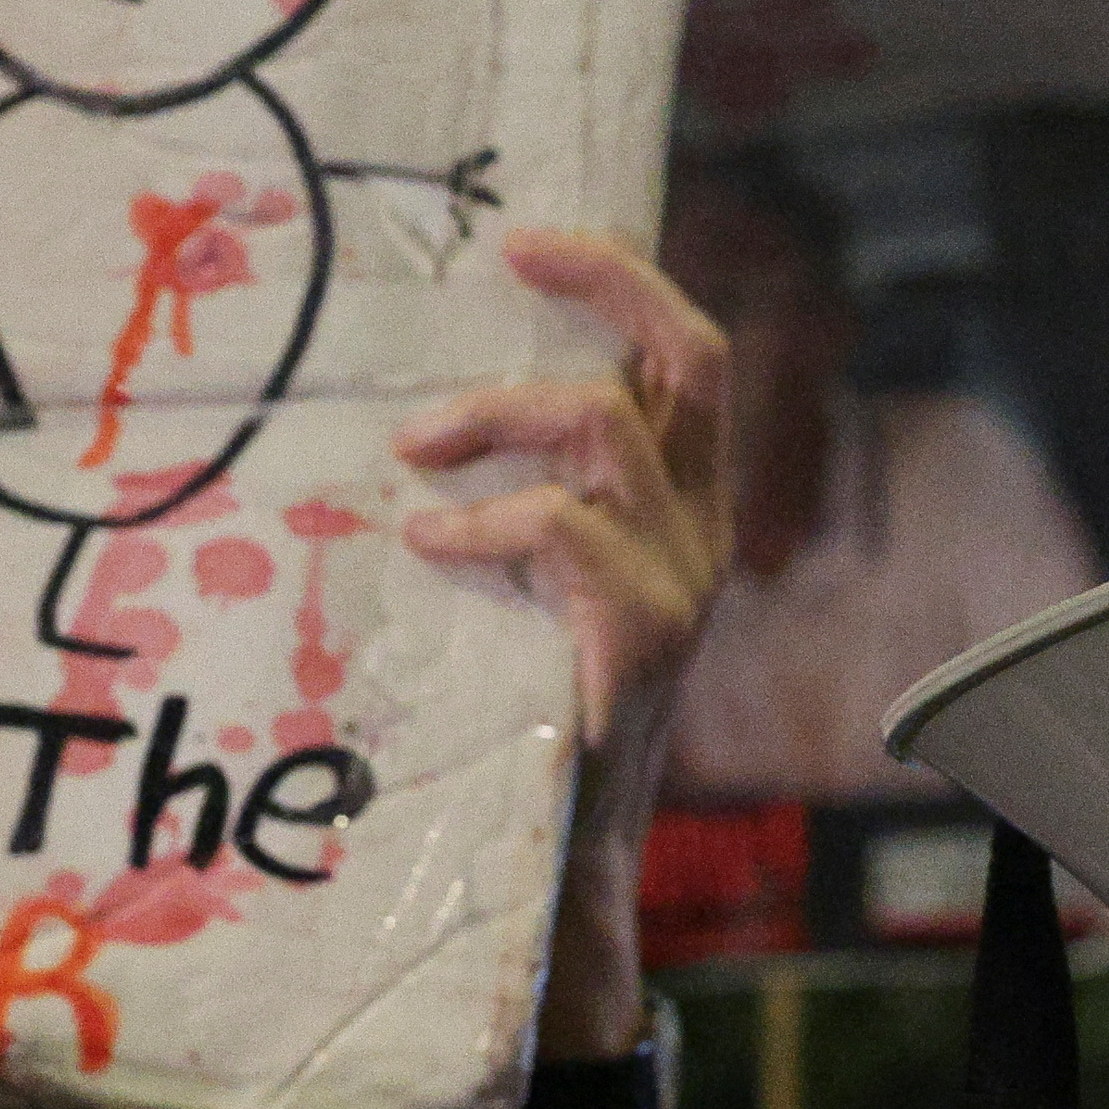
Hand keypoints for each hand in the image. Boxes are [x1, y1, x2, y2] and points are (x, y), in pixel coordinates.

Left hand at [400, 227, 733, 1050]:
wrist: (560, 865)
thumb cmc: (520, 715)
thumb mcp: (529, 588)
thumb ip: (516, 506)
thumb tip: (407, 418)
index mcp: (681, 509)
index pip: (690, 358)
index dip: (622, 280)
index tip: (524, 243)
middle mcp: (701, 532)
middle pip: (693, 355)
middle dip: (608, 280)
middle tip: (508, 257)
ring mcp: (681, 585)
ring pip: (605, 431)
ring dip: (493, 418)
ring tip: (412, 452)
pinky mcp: (643, 640)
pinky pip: (563, 534)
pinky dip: (481, 525)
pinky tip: (425, 544)